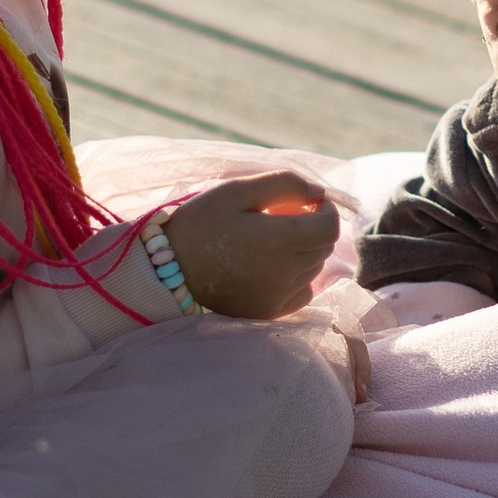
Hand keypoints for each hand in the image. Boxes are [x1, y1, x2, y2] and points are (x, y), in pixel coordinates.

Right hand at [156, 176, 338, 319]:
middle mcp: (283, 274)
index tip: (309, 203)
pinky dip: (298, 277)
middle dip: (314, 227)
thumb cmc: (202, 222)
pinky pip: (303, 293)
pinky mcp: (268, 312)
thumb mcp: (238, 190)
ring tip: (273, 240)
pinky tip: (274, 266)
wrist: (168, 266)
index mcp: (277, 241)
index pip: (329, 228)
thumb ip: (284, 184)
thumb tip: (320, 194)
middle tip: (285, 217)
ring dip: (305, 251)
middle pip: (324, 247)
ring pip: (314, 268)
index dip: (326, 211)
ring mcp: (277, 297)